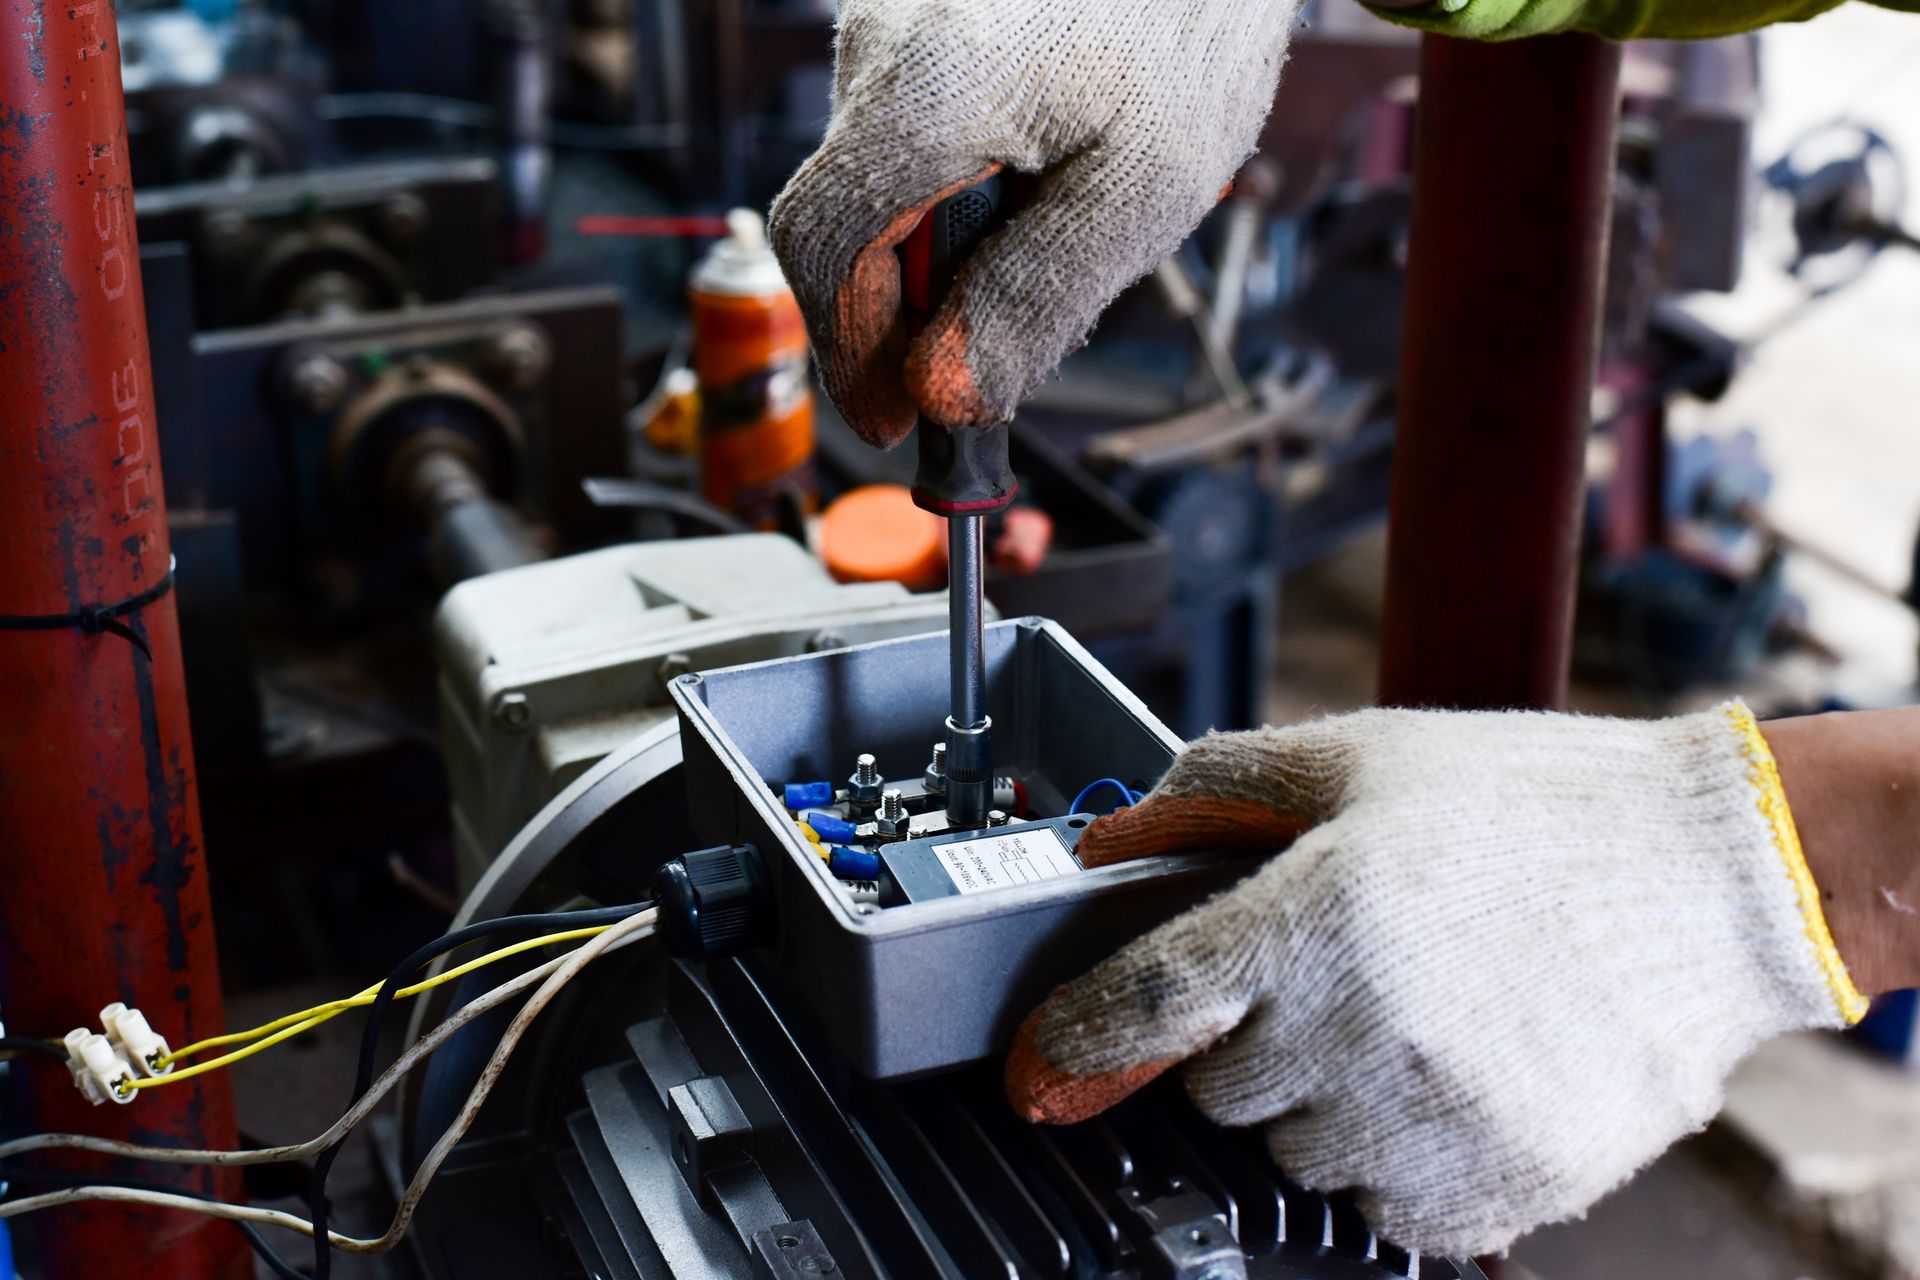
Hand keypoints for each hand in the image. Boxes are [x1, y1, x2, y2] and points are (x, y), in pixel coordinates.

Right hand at [768, 0, 1299, 447]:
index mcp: (929, 86)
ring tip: (1048, 229)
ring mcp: (890, 14)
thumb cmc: (1198, 22)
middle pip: (848, 220)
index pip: (822, 245)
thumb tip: (948, 397)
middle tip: (1003, 342)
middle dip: (915, 305)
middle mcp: (885, 37)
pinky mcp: (912, 11)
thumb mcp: (1143, 188)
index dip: (848, 351)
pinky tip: (1034, 175)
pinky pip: (904, 129)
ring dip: (944, 241)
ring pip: (878, 181)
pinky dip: (955, 183)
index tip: (894, 415)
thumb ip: (1037, 298)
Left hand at [1005, 703, 1868, 1256]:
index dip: (1074, 1040)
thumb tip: (1113, 833)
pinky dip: (1400, 1157)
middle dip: (1250, 1038)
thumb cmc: (1539, 807)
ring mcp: (1431, 1121)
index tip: (1043, 1065)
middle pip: (1218, 1088)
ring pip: (1298, 1151)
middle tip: (1335, 975)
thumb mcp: (1363, 757)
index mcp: (1314, 917)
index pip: (1143, 1006)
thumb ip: (1218, 788)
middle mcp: (1361, 1031)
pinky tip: (1457, 1074)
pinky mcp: (1499, 1186)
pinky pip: (1387, 1207)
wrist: (1715, 878)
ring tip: (1415, 1015)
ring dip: (1326, 1099)